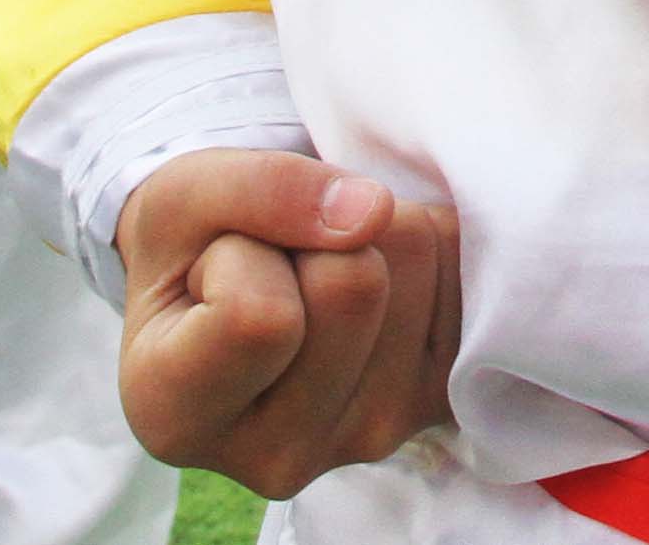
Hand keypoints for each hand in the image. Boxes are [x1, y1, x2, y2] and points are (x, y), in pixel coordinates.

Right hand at [114, 151, 462, 497]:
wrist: (228, 283)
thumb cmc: (191, 245)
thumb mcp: (182, 194)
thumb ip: (259, 191)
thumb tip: (372, 211)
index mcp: (181, 418)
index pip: (261, 318)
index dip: (245, 250)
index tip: (217, 264)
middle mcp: (277, 456)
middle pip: (355, 287)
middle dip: (318, 235)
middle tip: (277, 257)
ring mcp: (368, 438)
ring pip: (418, 269)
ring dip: (374, 232)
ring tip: (317, 268)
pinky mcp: (436, 404)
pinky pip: (467, 276)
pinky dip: (427, 246)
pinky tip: (377, 279)